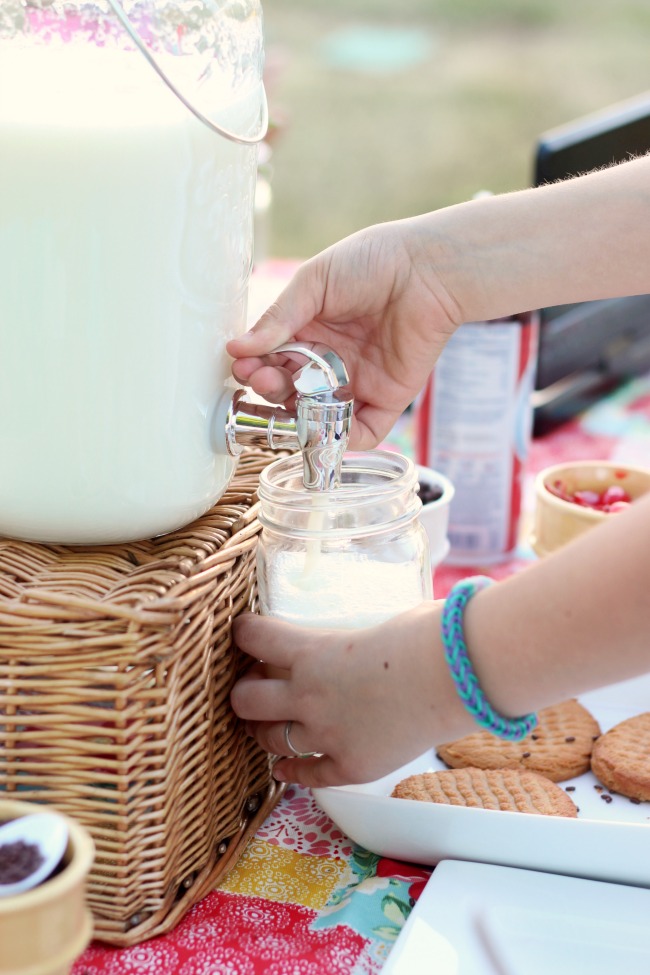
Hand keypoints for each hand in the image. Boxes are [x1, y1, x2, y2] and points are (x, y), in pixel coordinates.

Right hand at [227, 219, 460, 448]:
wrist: (426, 269)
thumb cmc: (371, 263)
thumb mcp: (314, 283)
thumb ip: (278, 318)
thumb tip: (237, 348)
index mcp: (310, 330)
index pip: (272, 358)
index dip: (256, 366)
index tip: (242, 366)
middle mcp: (330, 360)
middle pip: (290, 389)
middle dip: (270, 388)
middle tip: (263, 379)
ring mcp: (357, 381)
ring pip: (318, 413)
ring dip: (297, 414)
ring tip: (286, 398)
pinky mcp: (386, 398)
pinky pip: (363, 430)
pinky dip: (343, 439)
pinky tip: (322, 430)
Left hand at [230, 603, 471, 787]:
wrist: (457, 677)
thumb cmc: (427, 636)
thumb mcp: (380, 619)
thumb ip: (359, 630)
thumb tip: (374, 626)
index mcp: (312, 651)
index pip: (254, 638)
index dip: (244, 633)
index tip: (243, 632)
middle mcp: (309, 695)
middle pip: (246, 699)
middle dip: (244, 692)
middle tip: (253, 686)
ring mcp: (328, 735)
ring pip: (269, 739)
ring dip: (262, 730)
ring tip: (264, 724)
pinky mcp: (351, 766)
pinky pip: (307, 774)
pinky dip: (292, 771)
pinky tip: (285, 768)